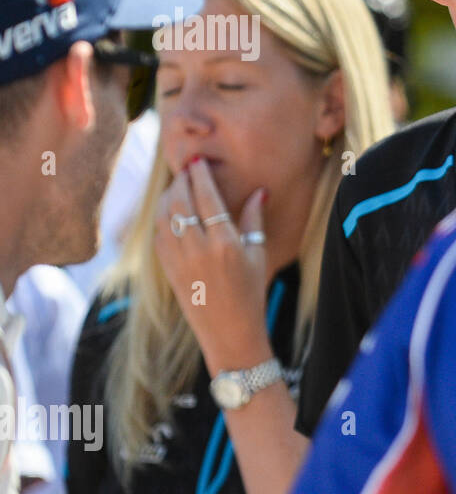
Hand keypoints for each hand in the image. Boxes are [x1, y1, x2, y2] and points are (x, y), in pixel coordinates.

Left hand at [154, 158, 271, 372]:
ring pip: (164, 216)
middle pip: (181, 202)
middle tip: (186, 167)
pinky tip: (169, 210)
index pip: (207, 197)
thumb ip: (254, 220)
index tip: (199, 161)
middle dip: (181, 180)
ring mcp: (179, 260)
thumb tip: (259, 191)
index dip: (200, 175)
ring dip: (168, 196)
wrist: (228, 332)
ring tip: (177, 185)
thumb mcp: (258, 255)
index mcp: (225, 244)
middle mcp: (198, 250)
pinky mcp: (167, 269)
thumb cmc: (250, 293)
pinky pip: (158, 234)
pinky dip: (161, 216)